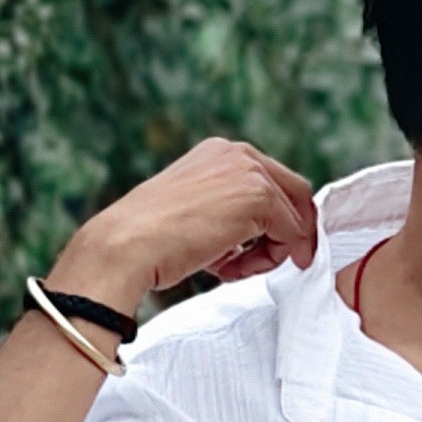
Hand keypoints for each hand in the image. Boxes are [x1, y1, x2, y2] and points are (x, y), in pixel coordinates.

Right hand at [50, 138, 320, 309]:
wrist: (125, 245)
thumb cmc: (149, 239)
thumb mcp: (194, 211)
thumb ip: (227, 211)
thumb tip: (260, 235)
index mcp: (220, 152)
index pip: (273, 182)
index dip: (280, 219)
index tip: (270, 249)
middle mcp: (238, 153)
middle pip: (295, 194)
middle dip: (290, 234)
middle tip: (282, 263)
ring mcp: (250, 171)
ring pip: (294, 219)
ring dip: (270, 254)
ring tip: (233, 270)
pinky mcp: (259, 197)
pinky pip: (290, 235)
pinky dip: (267, 261)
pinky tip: (228, 270)